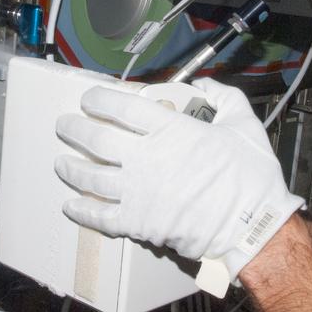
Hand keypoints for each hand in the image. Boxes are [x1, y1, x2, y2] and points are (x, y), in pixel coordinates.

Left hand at [54, 78, 304, 280]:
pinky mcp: (138, 223)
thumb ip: (224, 96)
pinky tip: (71, 205)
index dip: (100, 99)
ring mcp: (138, 192)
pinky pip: (101, 216)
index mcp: (170, 130)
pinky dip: (82, 210)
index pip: (122, 107)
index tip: (89, 98)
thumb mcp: (245, 124)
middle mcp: (146, 158)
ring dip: (72, 169)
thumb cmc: (250, 177)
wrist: (251, 226)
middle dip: (75, 130)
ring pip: (91, 177)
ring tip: (60, 163)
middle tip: (64, 125)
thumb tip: (205, 84)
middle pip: (97, 140)